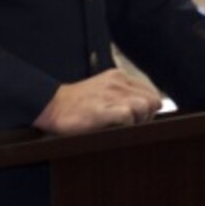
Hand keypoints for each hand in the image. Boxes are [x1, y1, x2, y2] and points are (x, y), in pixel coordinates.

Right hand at [35, 69, 163, 134]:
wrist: (52, 106)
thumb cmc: (78, 103)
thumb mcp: (104, 90)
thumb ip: (124, 95)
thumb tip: (146, 109)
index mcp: (119, 77)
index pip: (151, 92)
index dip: (150, 109)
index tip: (139, 118)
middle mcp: (117, 83)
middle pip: (152, 101)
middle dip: (148, 116)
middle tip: (133, 125)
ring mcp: (110, 96)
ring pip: (144, 107)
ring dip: (139, 121)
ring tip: (125, 127)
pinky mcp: (102, 110)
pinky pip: (128, 116)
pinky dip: (127, 126)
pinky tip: (115, 128)